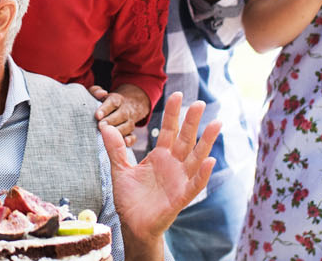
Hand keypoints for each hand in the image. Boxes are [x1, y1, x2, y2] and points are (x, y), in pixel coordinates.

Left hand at [89, 85, 149, 140]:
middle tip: (101, 126)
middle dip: (111, 121)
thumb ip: (96, 91)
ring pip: (128, 126)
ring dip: (118, 131)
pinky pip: (134, 137)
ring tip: (108, 136)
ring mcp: (130, 121)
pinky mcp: (131, 132)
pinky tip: (124, 142)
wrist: (129, 104)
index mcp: (117, 99)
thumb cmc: (107, 101)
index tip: (97, 115)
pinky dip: (130, 140)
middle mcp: (125, 110)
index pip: (112, 102)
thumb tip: (101, 93)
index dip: (105, 109)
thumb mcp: (100, 94)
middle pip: (121, 115)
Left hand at [100, 92, 219, 258]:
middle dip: (192, 122)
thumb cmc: (130, 199)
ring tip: (216, 124)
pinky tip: (209, 161)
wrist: (133, 226)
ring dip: (206, 142)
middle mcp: (173, 165)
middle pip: (185, 139)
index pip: (168, 130)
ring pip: (196, 157)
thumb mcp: (120, 170)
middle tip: (200, 103)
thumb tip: (105, 127)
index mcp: (160, 156)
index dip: (172, 114)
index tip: (177, 95)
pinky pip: (195, 184)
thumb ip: (115, 149)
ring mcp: (180, 180)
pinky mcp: (182, 197)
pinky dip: (202, 173)